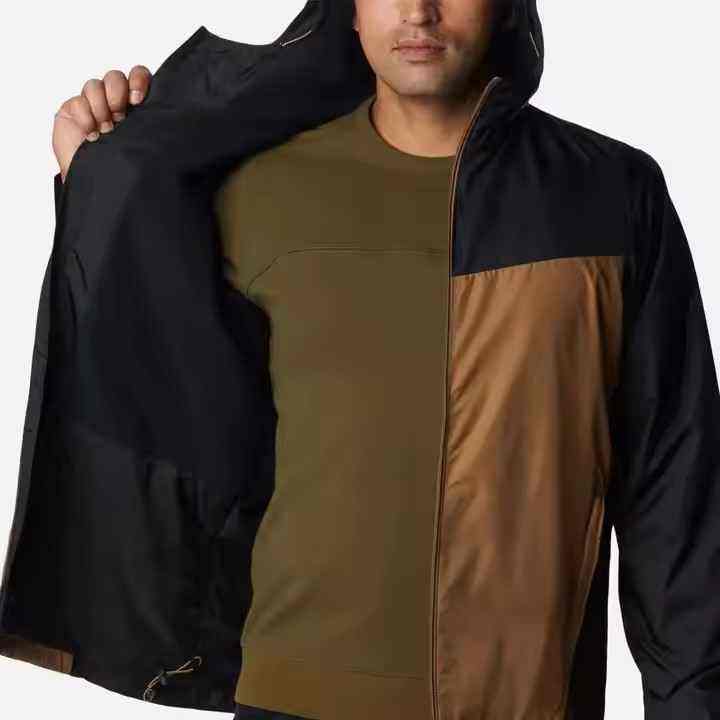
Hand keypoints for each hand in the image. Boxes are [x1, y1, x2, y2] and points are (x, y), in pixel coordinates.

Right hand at [52, 65, 151, 182]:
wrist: (97, 182)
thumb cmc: (123, 165)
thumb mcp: (143, 144)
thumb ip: (152, 127)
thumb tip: (172, 119)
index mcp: (135, 105)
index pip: (139, 76)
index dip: (138, 80)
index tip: (138, 101)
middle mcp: (114, 100)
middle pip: (115, 77)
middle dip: (117, 94)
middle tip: (119, 117)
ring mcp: (93, 104)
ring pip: (95, 85)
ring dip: (100, 108)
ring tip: (105, 131)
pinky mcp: (73, 110)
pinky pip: (77, 101)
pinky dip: (85, 117)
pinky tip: (91, 135)